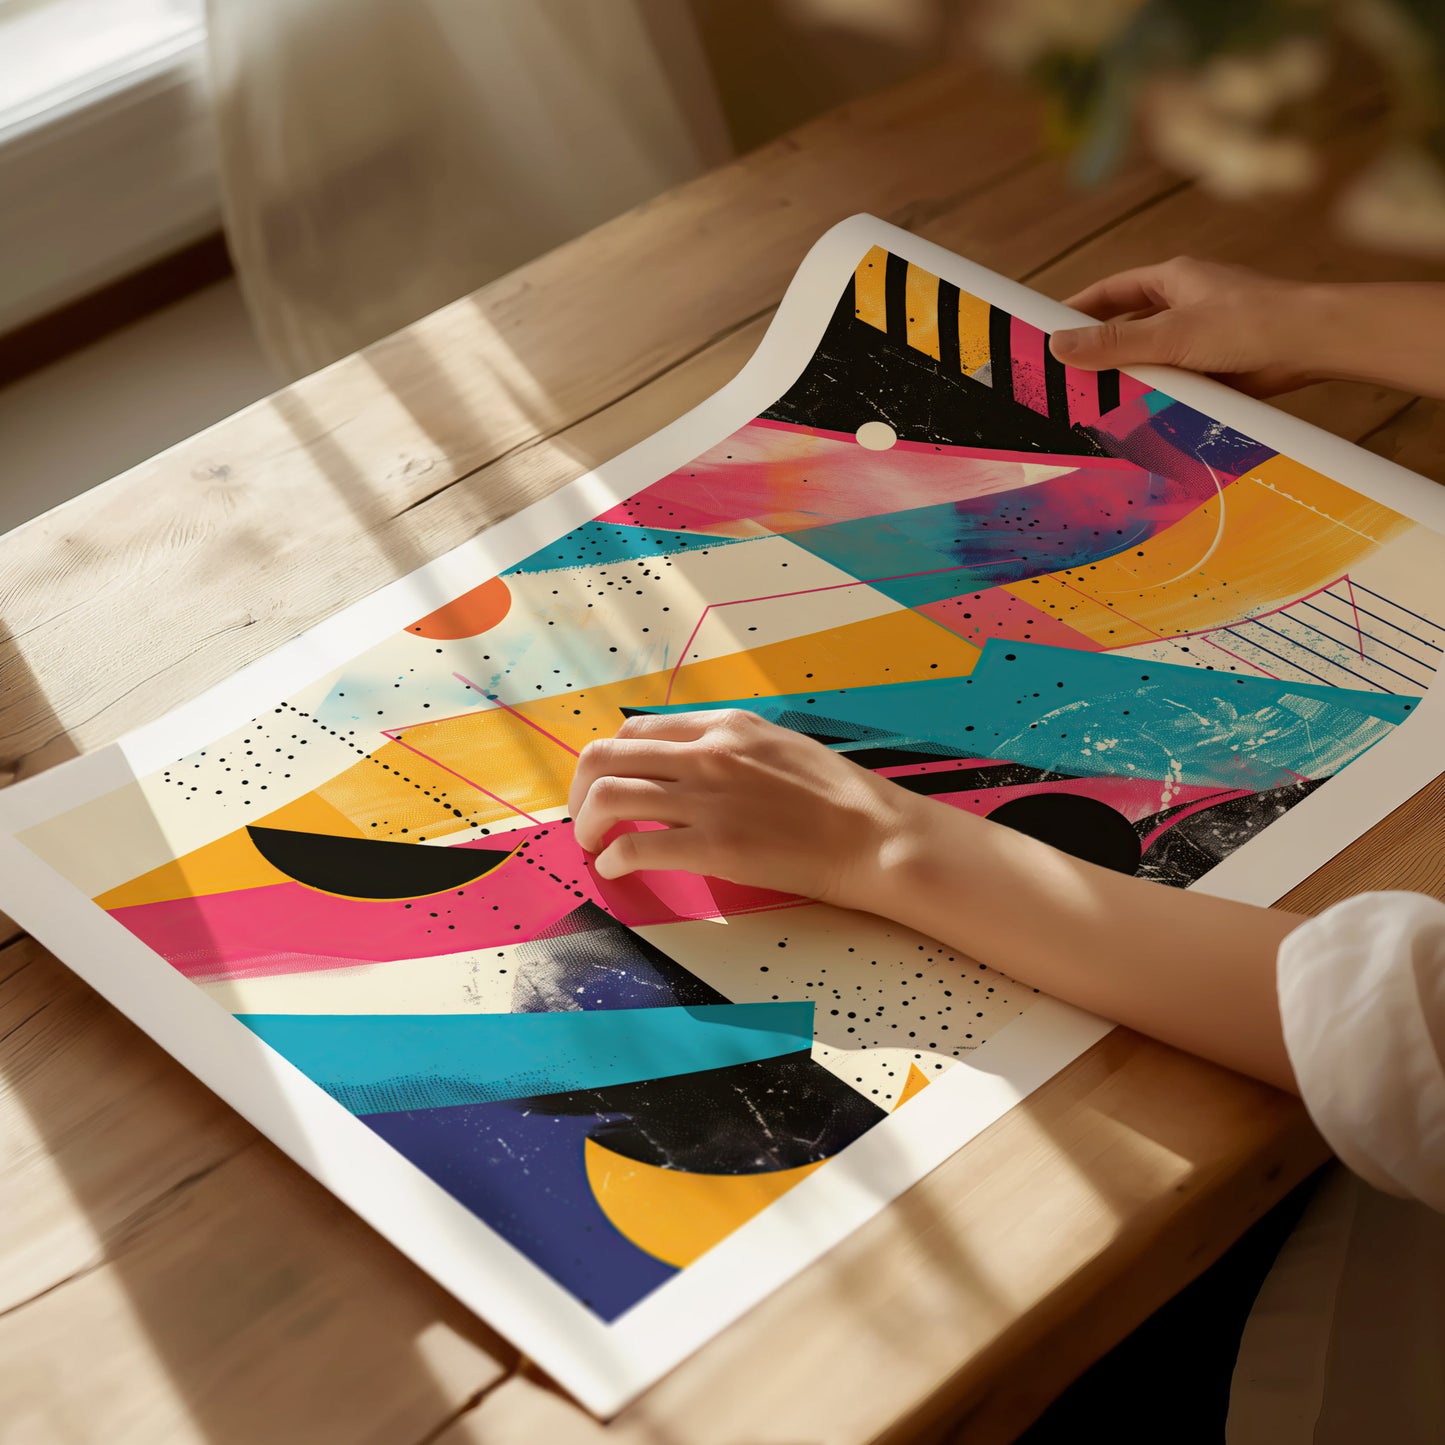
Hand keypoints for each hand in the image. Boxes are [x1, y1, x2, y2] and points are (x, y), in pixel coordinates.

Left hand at [567, 710, 922, 906]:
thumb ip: (729, 748)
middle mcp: (707, 753)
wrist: (873, 835)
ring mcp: (707, 799)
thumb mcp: (777, 745)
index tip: (608, 785)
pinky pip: (635, 845)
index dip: (611, 760)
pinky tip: (616, 869)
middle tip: (584, 818)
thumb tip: (688, 763)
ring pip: (608, 796)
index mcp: (723, 726)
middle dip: (581, 789)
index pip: (636, 730)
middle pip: (606, 756)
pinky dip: (612, 859)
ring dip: (587, 824)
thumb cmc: (836, 797)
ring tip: (592, 845)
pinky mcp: (713, 846)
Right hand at [1049, 256, 1319, 396]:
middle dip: (1099, 351)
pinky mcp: (1218, 366)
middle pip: (1127, 326)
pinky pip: (1175, 380)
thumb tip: (1058, 346)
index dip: (1077, 310)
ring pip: (1151, 357)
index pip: (1110, 291)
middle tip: (1065, 376)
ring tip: (1096, 403)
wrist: (1314, 345)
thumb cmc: (1250, 322)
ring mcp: (1202, 336)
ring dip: (1130, 377)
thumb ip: (1114, 343)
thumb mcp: (1171, 334)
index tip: (1046, 331)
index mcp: (1173, 279)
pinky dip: (1158, 394)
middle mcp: (1186, 304)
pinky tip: (1141, 414)